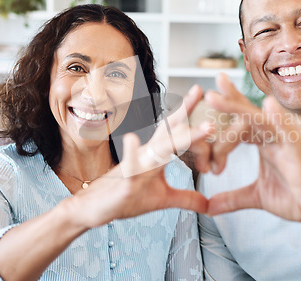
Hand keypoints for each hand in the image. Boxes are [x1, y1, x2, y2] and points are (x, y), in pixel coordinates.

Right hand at [64, 84, 212, 229]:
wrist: (92, 209)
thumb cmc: (125, 200)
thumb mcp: (162, 200)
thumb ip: (186, 198)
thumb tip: (208, 205)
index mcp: (155, 155)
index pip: (174, 130)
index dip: (188, 113)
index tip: (201, 93)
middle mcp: (147, 155)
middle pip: (169, 129)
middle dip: (185, 110)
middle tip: (199, 90)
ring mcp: (137, 166)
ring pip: (159, 148)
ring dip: (177, 138)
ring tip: (194, 127)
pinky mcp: (125, 181)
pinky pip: (130, 166)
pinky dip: (131, 153)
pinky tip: (132, 139)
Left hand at [203, 73, 300, 246]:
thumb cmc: (300, 198)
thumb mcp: (259, 198)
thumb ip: (233, 199)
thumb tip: (208, 207)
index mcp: (265, 145)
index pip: (242, 124)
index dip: (226, 112)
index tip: (207, 102)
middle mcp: (275, 140)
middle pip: (249, 116)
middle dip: (231, 101)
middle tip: (212, 85)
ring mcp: (287, 146)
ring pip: (261, 122)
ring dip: (238, 108)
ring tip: (217, 94)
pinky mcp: (300, 157)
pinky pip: (289, 135)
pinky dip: (279, 120)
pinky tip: (268, 105)